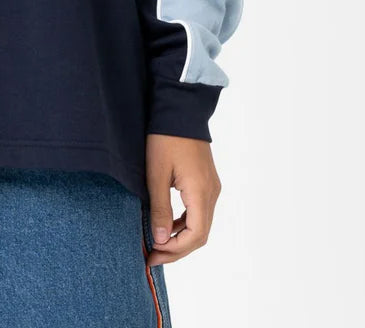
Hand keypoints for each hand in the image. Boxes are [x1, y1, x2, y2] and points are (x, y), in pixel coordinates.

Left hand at [144, 133, 221, 266]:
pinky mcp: (206, 181)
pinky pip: (199, 211)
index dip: (175, 250)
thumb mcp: (156, 174)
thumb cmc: (165, 138)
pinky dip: (184, 222)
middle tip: (153, 256)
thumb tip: (160, 239)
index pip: (195, 235)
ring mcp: (211, 187)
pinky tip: (168, 224)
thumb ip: (160, 208)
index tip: (153, 254)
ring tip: (157, 244)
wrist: (180, 109)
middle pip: (200, 234)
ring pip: (200, 224)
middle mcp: (212, 193)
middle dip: (177, 249)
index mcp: (201, 192)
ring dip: (181, 237)